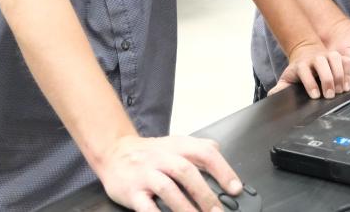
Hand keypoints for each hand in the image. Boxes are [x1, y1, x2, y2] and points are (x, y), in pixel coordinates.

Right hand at [97, 135, 242, 211]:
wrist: (114, 152)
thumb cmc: (148, 153)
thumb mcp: (175, 144)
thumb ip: (199, 149)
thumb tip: (224, 161)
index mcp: (177, 146)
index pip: (204, 152)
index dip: (223, 170)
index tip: (235, 188)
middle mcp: (161, 157)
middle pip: (186, 171)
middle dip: (205, 194)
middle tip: (218, 211)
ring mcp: (146, 174)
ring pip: (168, 189)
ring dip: (186, 208)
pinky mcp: (132, 192)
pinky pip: (146, 207)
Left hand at [268, 42, 349, 98]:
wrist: (305, 52)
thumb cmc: (298, 70)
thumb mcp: (287, 78)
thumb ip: (281, 87)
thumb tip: (273, 95)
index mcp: (301, 64)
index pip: (304, 71)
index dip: (310, 83)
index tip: (315, 96)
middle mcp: (315, 58)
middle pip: (322, 64)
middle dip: (327, 80)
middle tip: (330, 95)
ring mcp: (327, 55)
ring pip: (335, 59)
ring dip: (339, 75)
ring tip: (341, 90)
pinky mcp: (338, 56)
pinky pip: (346, 60)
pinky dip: (349, 72)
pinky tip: (347, 85)